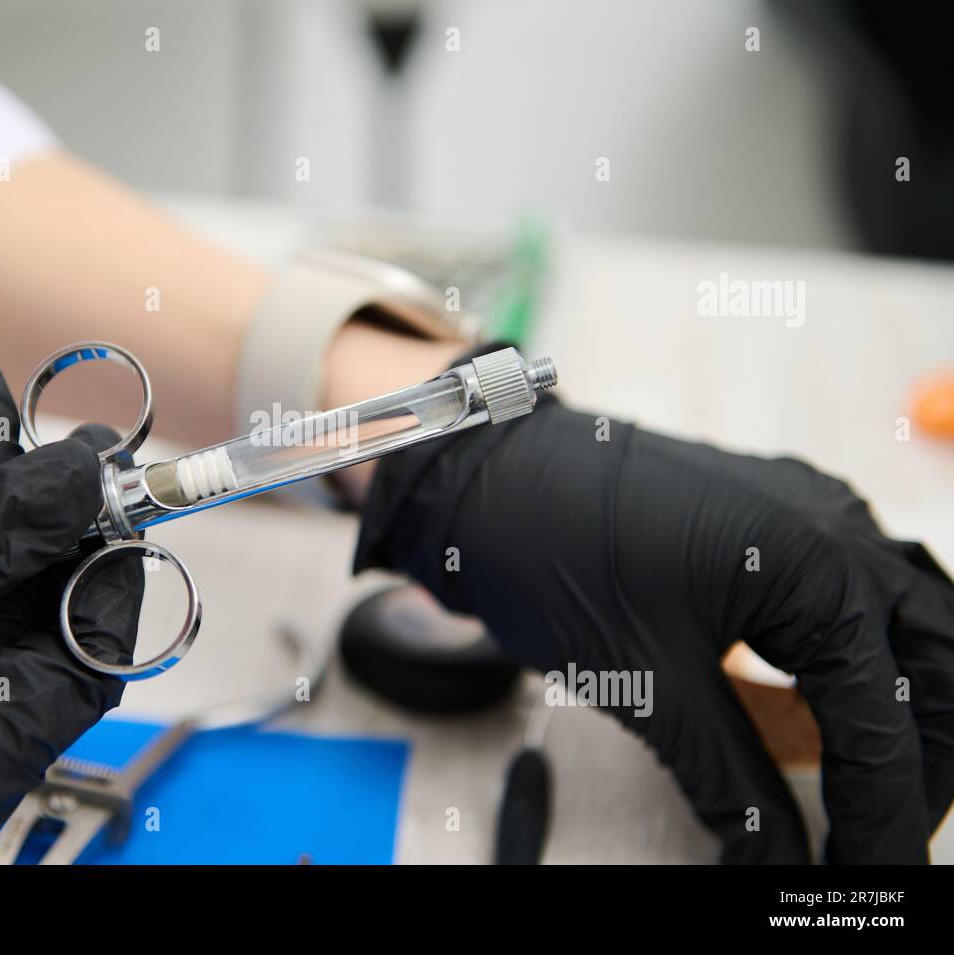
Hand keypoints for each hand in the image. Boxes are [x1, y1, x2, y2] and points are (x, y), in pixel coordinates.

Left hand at [356, 365, 953, 862]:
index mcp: (817, 564)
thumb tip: (778, 861)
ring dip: (890, 708)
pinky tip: (808, 709)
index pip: (887, 717)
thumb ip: (731, 779)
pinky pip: (845, 595)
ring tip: (856, 783)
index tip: (863, 876)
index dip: (883, 814)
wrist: (481, 476)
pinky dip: (841, 664)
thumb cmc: (550, 556)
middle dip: (915, 757)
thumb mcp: (648, 683)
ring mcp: (806, 512)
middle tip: (876, 833)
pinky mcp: (771, 519)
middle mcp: (832, 527)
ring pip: (900, 625)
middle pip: (934, 661)